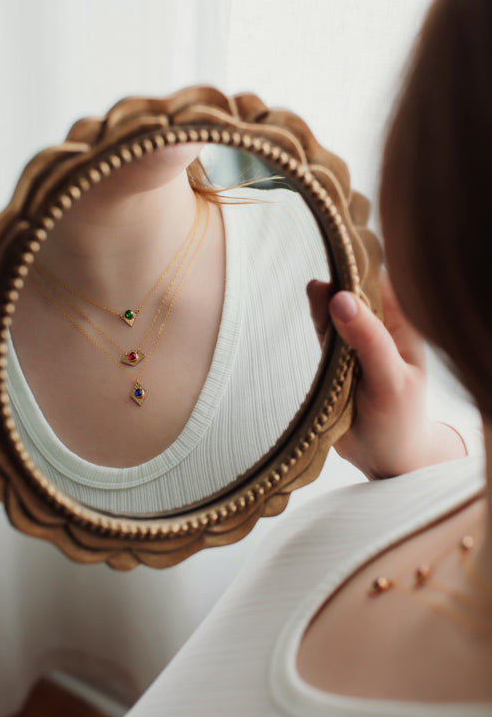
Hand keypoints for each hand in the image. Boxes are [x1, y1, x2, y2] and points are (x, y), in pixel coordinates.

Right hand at [307, 275, 466, 478]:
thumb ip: (368, 340)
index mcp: (404, 327)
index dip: (362, 265)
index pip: (382, 281)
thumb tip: (341, 298)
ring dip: (323, 303)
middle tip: (320, 278)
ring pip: (334, 311)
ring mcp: (356, 344)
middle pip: (353, 291)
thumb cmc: (400, 421)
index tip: (341, 255)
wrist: (386, 462)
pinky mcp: (336, 360)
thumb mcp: (390, 380)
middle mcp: (380, 329)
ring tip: (314, 292)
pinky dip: (316, 323)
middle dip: (337, 281)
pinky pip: (323, 333)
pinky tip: (312, 307)